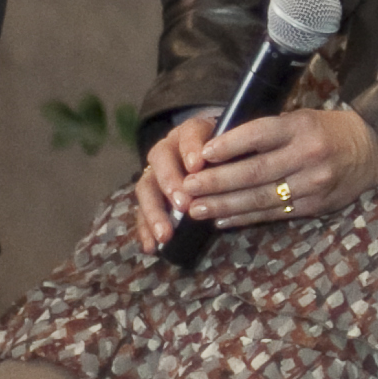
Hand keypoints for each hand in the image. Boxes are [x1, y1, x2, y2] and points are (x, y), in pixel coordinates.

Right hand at [134, 113, 222, 251]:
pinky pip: (141, 210)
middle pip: (160, 158)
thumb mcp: (234, 149)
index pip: (190, 132)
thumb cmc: (228, 153)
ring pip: (146, 186)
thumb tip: (235, 173)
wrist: (215, 159)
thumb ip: (234, 156)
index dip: (191, 148)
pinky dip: (145, 229)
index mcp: (192, 132)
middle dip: (170, 181)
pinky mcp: (151, 194)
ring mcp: (156, 172)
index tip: (197, 166)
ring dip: (154, 211)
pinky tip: (151, 246)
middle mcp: (169, 148)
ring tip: (165, 234)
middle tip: (183, 204)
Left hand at [179, 106, 377, 226]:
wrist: (372, 149)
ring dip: (224, 205)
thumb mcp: (301, 118)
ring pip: (261, 198)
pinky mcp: (315, 206)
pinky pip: (274, 214)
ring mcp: (312, 184)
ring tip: (196, 209)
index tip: (202, 153)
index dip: (229, 144)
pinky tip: (222, 219)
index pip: (260, 134)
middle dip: (217, 182)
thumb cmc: (327, 130)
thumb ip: (268, 132)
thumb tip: (220, 147)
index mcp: (301, 127)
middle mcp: (307, 155)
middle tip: (188, 187)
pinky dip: (245, 217)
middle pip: (255, 171)